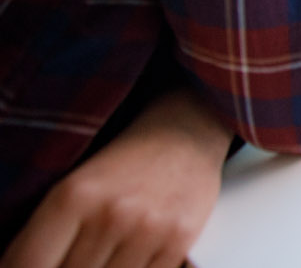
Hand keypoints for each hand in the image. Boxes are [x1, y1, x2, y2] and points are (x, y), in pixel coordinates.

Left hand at [1, 86, 230, 267]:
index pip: (27, 266)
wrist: (184, 135)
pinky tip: (128, 257)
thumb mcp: (70, 191)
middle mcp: (110, 213)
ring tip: (105, 253)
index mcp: (71, 196)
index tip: (39, 263)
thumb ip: (42, 239)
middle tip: (80, 253)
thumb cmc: (119, 167)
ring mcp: (147, 229)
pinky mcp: (180, 240)